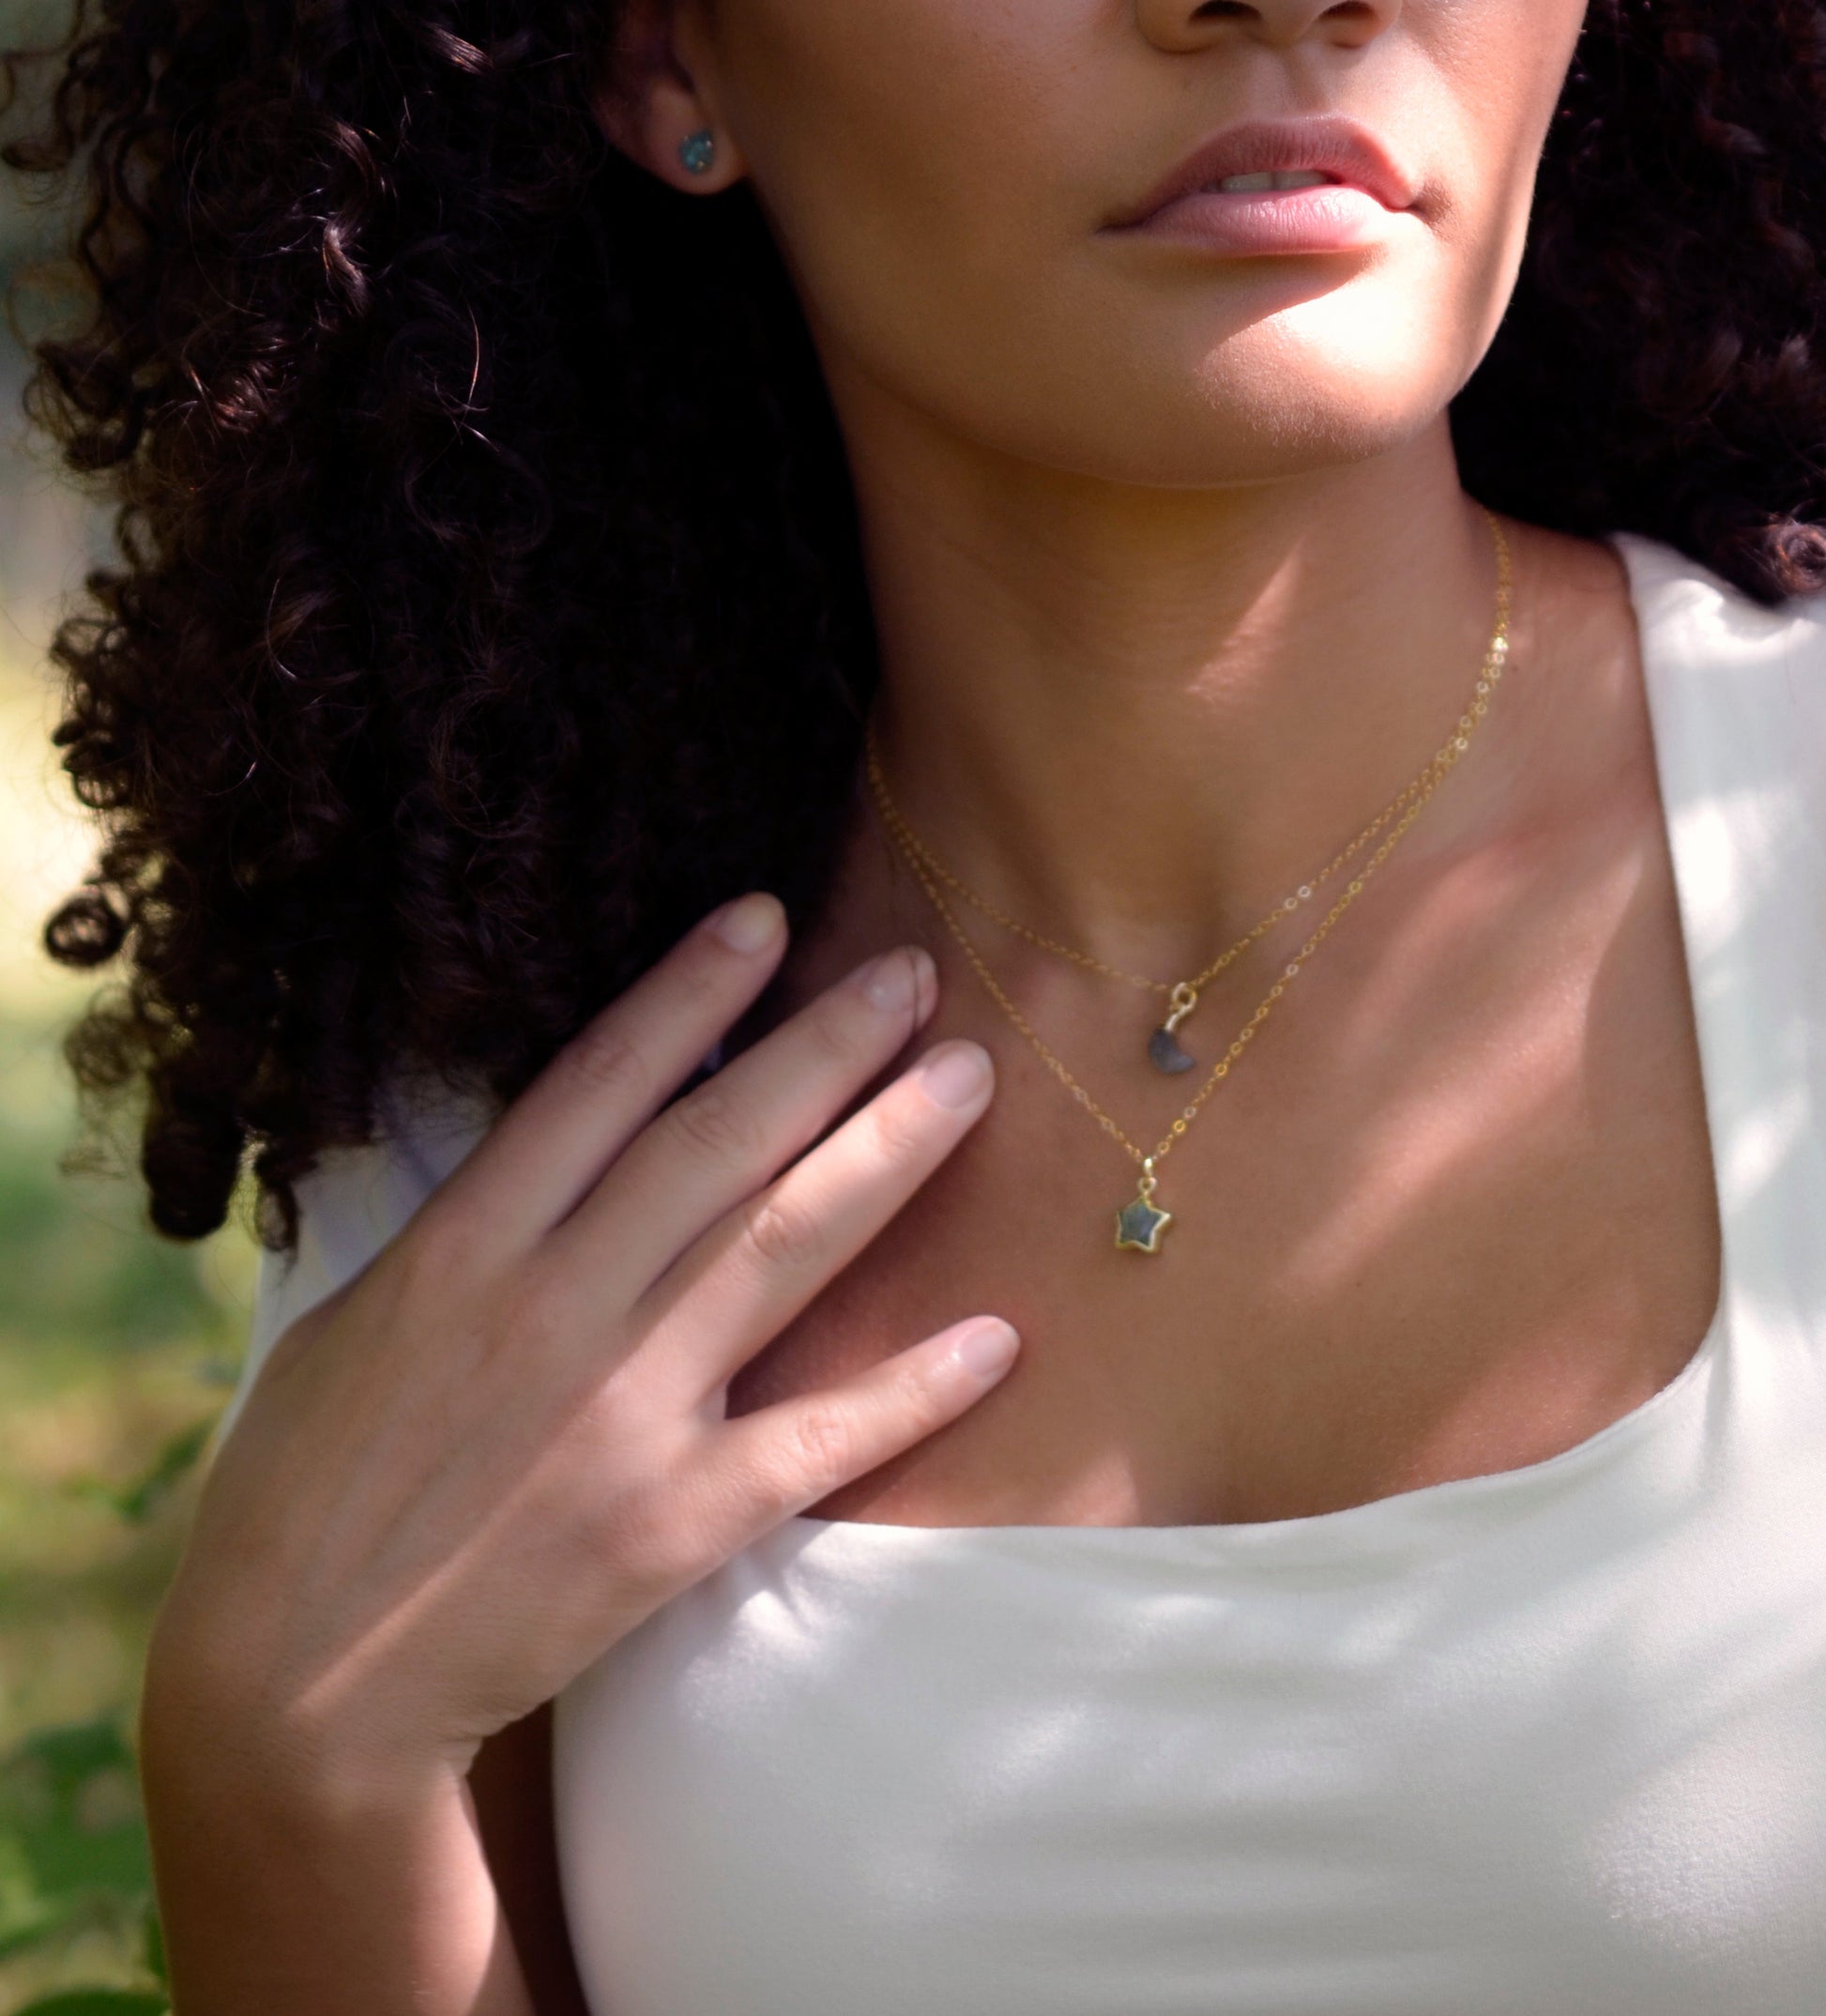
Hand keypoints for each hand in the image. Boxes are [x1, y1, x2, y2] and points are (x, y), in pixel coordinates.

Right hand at [145, 891, 1012, 1794]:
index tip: (765, 919)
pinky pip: (815, 1439)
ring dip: (884, 1155)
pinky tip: (995, 1336)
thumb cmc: (305, 1492)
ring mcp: (622, 1412)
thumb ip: (465, 1235)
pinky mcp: (671, 1522)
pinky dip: (908, 1390)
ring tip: (966, 1080)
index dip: (690, 991)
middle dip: (825, 1047)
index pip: (599, 1082)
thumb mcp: (355, 1322)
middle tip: (915, 976)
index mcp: (464, 1248)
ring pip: (778, 1249)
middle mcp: (555, 1307)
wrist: (301, 1684)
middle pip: (717, 1142)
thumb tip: (549, 1155)